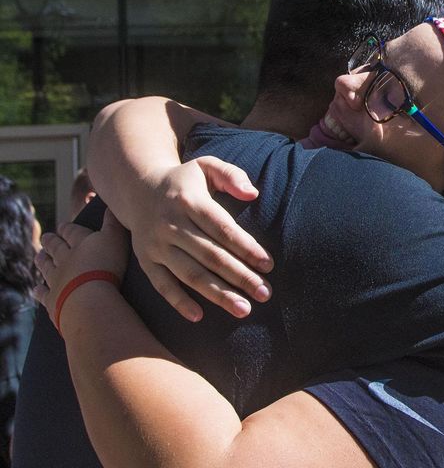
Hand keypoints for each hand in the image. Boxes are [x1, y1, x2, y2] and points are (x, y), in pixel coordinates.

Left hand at [33, 210, 129, 317]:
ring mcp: (57, 279)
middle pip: (56, 248)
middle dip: (52, 242)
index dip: (67, 228)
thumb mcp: (115, 239)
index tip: (63, 225)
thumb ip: (113, 223)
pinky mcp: (53, 300)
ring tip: (39, 256)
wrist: (88, 298)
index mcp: (80, 243)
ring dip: (43, 261)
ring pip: (47, 268)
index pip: (72, 232)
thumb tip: (112, 205)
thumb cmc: (106, 266)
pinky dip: (39, 290)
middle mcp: (65, 259)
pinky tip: (36, 289)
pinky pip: (44, 293)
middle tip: (46, 237)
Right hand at [123, 157, 269, 321]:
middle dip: (239, 276)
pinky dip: (178, 302)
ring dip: (217, 294)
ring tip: (243, 309)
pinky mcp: (145, 260)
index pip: (222, 228)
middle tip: (265, 293)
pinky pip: (161, 285)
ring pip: (189, 274)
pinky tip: (200, 317)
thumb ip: (231, 175)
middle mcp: (170, 224)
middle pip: (210, 255)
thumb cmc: (185, 181)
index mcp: (189, 200)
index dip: (246, 247)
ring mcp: (155, 245)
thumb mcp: (206, 165)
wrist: (137, 188)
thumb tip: (253, 193)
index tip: (268, 264)